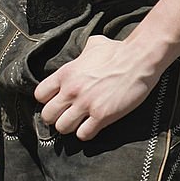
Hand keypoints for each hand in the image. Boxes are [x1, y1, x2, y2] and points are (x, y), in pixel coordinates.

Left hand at [35, 35, 166, 141]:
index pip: (39, 95)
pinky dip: (87, 133)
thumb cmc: (118, 50)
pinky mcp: (102, 116)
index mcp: (66, 74)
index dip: (47, 101)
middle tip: (67, 116)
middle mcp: (71, 90)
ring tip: (80, 123)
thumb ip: (81, 54)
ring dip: (71, 127)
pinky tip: (94, 126)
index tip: (58, 102)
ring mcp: (86, 104)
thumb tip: (81, 54)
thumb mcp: (93, 45)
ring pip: (62, 128)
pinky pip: (83, 135)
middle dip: (56, 118)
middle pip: (47, 116)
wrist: (139, 59)